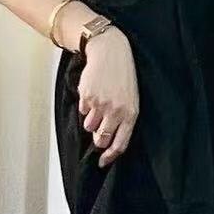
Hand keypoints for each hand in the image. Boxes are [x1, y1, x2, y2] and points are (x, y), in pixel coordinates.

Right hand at [77, 26, 138, 166]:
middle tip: (98, 130)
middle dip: (98, 139)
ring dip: (91, 120)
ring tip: (98, 104)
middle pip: (101, 139)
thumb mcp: (131, 98)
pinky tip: (93, 92)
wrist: (110, 52)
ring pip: (89, 126)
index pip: (120, 143)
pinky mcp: (87, 97)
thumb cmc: (123, 76)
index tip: (103, 162)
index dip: (110, 156)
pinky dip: (85, 105)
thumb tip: (109, 139)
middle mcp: (116, 112)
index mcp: (131, 114)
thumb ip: (123, 119)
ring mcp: (100, 105)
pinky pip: (82, 111)